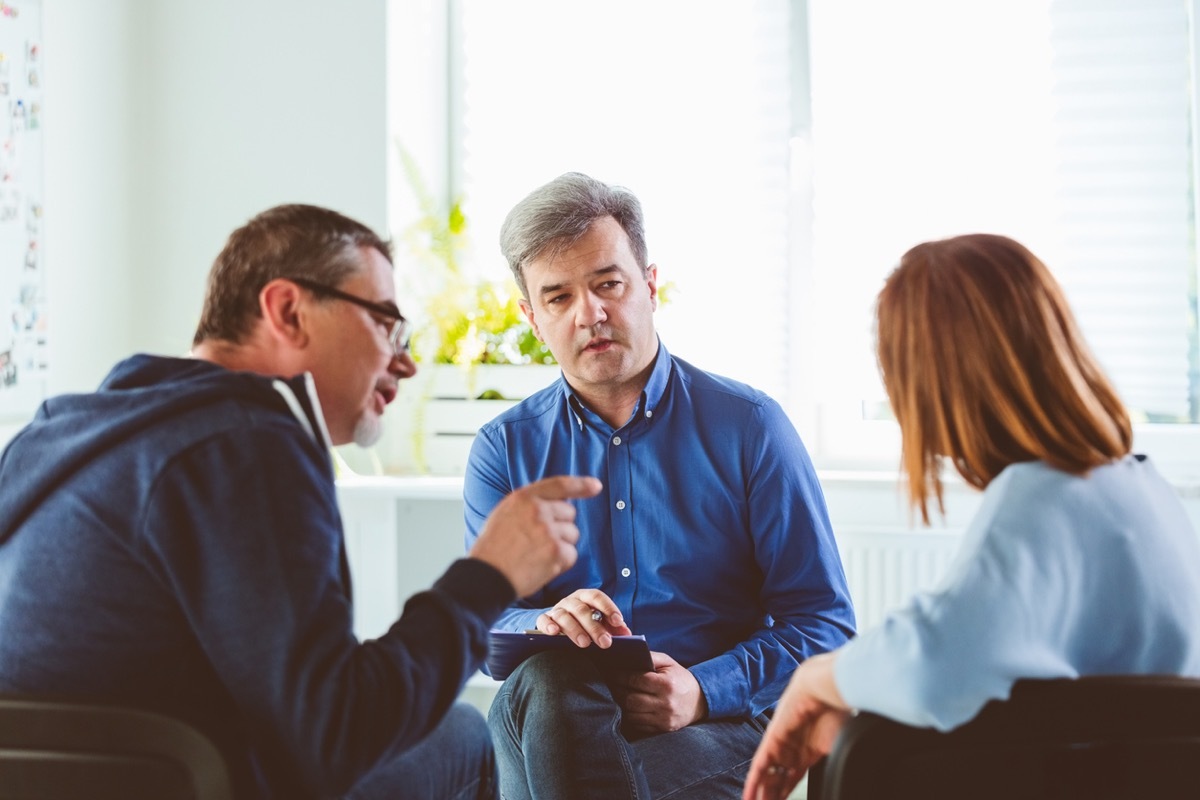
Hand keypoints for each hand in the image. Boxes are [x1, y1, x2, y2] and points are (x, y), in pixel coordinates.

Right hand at [468, 476, 601, 597]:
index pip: (559, 484)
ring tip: (536, 555)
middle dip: (560, 527)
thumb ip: (529, 505)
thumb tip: (557, 502)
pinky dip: (561, 563)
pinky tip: (541, 566)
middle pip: (569, 513)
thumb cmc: (493, 549)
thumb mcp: (505, 514)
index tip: (595, 486)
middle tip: (537, 541)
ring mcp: (548, 530)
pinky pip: (571, 554)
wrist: (486, 577)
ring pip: (572, 534)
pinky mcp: (556, 551)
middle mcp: (538, 510)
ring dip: (561, 546)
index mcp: (523, 497)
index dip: (580, 485)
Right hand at [535, 588, 631, 647]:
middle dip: (595, 627)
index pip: (597, 597)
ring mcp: (557, 609)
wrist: (558, 624)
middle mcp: (571, 601)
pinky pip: (544, 620)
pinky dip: (548, 625)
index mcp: (586, 597)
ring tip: (585, 644)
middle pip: (582, 610)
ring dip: (575, 629)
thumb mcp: (599, 623)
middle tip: (605, 643)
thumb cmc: (584, 624)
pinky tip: (554, 632)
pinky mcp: (545, 619)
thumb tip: (627, 634)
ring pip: (564, 615)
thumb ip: (613, 627)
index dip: (608, 608)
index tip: (618, 621)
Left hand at [611, 651, 706, 734]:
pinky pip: (638, 725)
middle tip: (610, 685)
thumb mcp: (669, 663)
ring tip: (616, 695)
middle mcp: (665, 703)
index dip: (620, 676)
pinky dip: (630, 716)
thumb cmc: (680, 678)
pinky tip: (627, 707)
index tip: (611, 673)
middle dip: (617, 691)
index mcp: (666, 684)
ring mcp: (663, 719)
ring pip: (631, 714)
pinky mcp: (662, 729)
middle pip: (630, 699)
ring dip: (620, 705)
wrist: (699, 701)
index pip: (636, 680)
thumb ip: (650, 657)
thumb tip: (628, 656)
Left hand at [742, 653, 849, 799]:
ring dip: (762, 795)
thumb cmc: (837, 712)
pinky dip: (754, 783)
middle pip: (778, 781)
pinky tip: (749, 796)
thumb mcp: (839, 747)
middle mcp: (792, 750)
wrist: (825, 688)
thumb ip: (837, 764)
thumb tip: (847, 780)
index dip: (786, 794)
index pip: (792, 780)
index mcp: (808, 753)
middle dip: (773, 797)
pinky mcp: (772, 741)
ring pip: (767, 777)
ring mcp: (781, 746)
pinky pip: (759, 767)